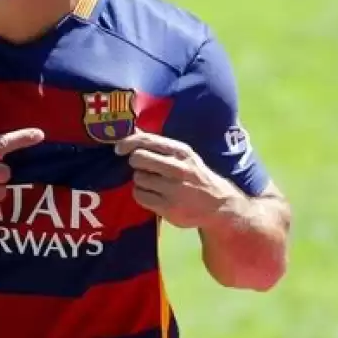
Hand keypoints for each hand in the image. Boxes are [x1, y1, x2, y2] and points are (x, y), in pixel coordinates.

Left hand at [114, 130, 243, 229]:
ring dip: (140, 180)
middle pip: (138, 158)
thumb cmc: (193, 175)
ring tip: (153, 183)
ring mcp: (173, 189)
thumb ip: (157, 145)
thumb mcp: (182, 156)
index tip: (118, 149)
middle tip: (143, 168)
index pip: (147, 140)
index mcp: (181, 152)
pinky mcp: (168, 207)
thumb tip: (131, 130)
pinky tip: (153, 194)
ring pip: (138, 177)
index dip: (128, 143)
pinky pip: (139, 195)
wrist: (218, 204)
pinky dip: (141, 194)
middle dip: (135, 162)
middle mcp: (178, 168)